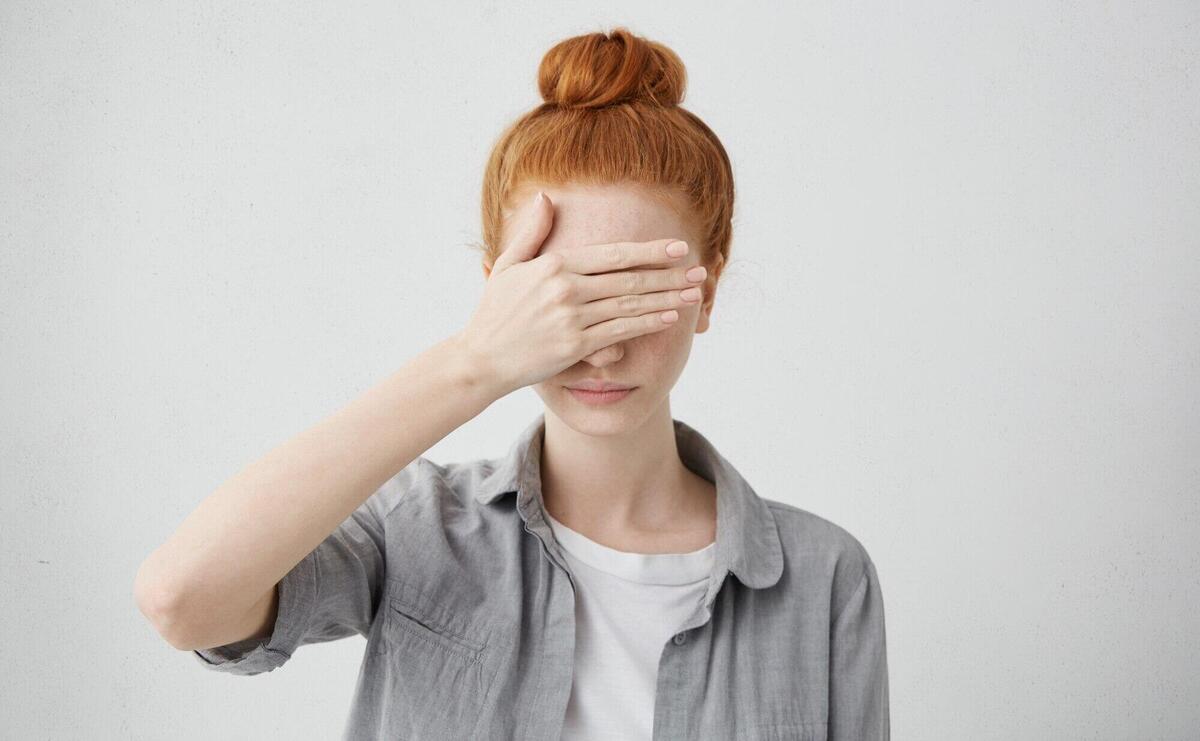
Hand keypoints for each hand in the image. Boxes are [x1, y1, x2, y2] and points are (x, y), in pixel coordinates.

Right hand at [457, 190, 704, 396]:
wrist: (480, 359)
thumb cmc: (495, 312)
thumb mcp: (509, 265)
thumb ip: (532, 232)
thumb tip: (545, 198)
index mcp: (554, 265)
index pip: (614, 255)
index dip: (650, 251)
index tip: (678, 248)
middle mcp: (566, 288)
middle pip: (629, 279)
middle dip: (669, 274)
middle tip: (699, 270)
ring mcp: (571, 318)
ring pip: (630, 306)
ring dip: (666, 299)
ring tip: (693, 294)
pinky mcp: (573, 345)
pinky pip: (619, 332)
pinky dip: (647, 324)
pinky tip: (669, 318)